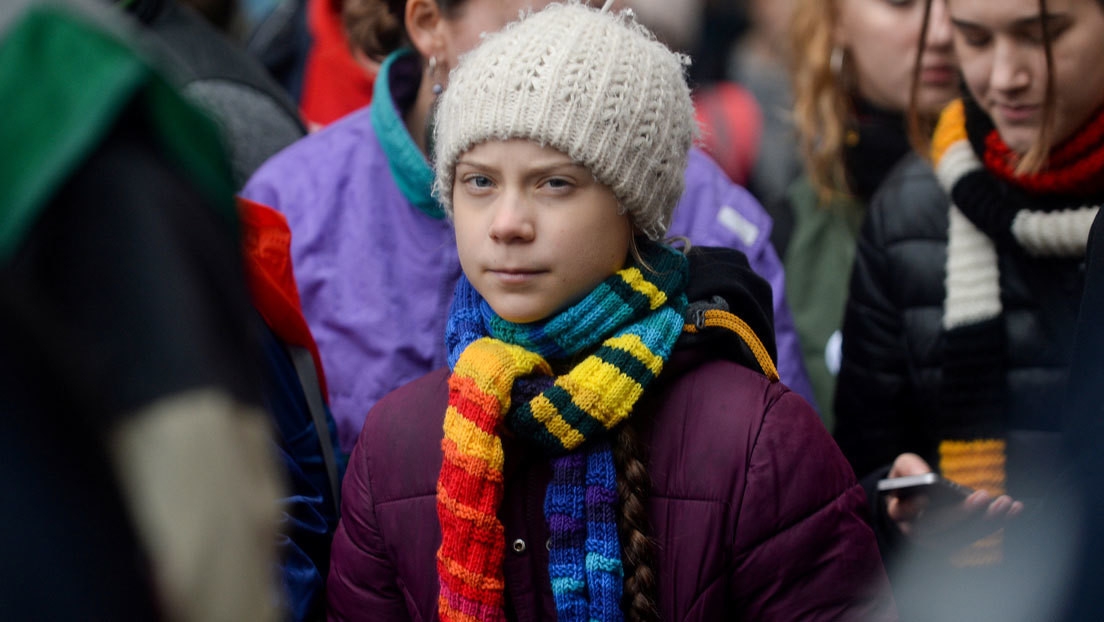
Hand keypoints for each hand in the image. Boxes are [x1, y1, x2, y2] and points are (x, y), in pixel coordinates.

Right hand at [884, 453, 1023, 546]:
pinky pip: (978, 536)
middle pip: (936, 528)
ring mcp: (937, 542)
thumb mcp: (905, 466)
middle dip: (962, 513)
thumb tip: (927, 476)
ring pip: (962, 536)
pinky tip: (1015, 508)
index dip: (912, 507)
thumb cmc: (912, 479)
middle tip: (984, 496)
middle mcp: (915, 532)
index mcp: (898, 511)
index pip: (902, 512)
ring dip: (987, 521)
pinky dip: (998, 523)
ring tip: (1007, 503)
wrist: (919, 499)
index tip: (926, 497)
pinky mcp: (958, 543)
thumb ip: (911, 467)